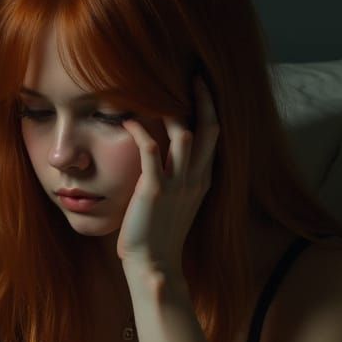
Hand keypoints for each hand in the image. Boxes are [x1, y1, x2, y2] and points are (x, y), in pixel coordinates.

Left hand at [117, 76, 219, 272]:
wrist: (154, 266)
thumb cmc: (159, 237)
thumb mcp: (176, 204)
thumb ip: (176, 180)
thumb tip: (164, 161)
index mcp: (203, 181)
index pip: (213, 136)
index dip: (210, 109)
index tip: (201, 88)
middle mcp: (195, 180)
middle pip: (209, 129)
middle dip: (204, 99)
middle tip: (194, 75)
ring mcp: (177, 185)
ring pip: (184, 135)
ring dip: (171, 110)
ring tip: (155, 92)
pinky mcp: (154, 191)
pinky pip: (150, 151)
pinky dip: (140, 131)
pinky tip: (127, 121)